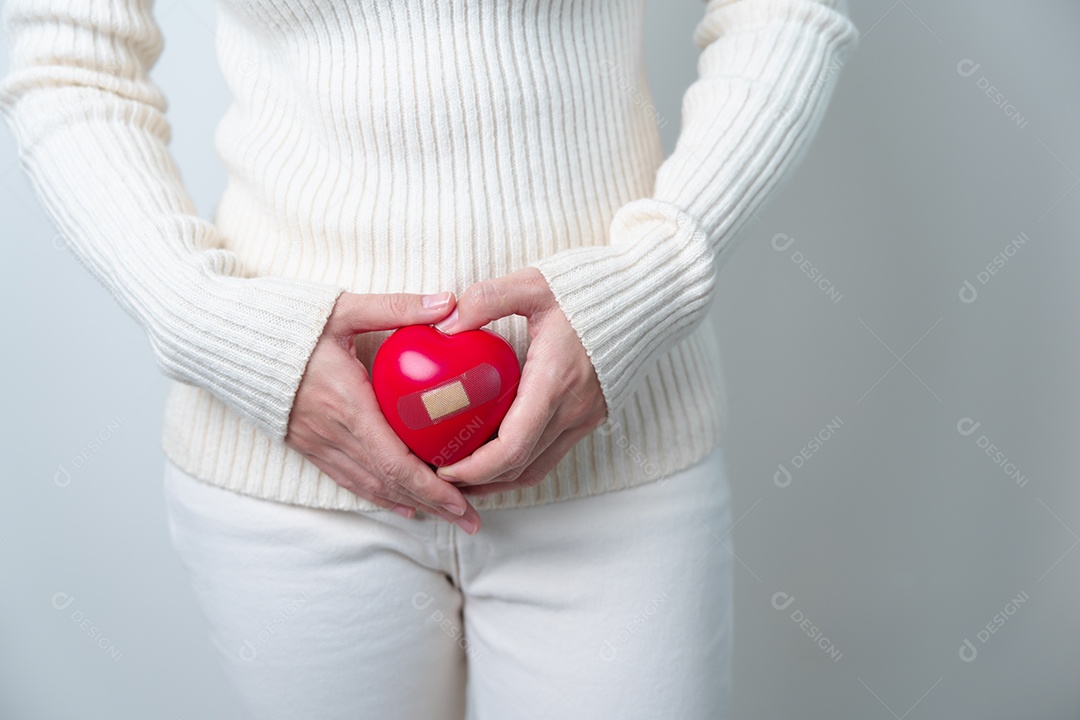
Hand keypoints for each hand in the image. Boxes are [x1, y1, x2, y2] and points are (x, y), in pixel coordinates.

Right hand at [285, 291, 482, 533]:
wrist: (225, 339)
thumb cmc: (285, 321)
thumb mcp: (345, 308)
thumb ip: (398, 307)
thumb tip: (451, 303)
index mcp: (348, 405)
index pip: (395, 461)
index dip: (431, 487)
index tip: (463, 500)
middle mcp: (333, 433)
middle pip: (390, 483)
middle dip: (434, 505)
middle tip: (471, 521)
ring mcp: (318, 443)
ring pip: (371, 486)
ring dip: (412, 505)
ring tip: (448, 517)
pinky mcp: (307, 444)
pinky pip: (349, 479)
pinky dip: (380, 495)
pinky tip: (404, 505)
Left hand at [433, 268, 606, 494]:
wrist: (646, 298)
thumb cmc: (590, 290)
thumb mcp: (534, 284)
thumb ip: (486, 299)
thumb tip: (445, 324)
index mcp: (555, 383)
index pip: (512, 447)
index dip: (475, 468)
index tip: (444, 468)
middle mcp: (573, 410)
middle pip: (520, 468)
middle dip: (478, 481)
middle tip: (439, 476)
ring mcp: (585, 418)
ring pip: (537, 469)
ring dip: (499, 480)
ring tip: (463, 477)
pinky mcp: (590, 417)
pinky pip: (550, 454)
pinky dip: (520, 464)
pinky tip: (494, 455)